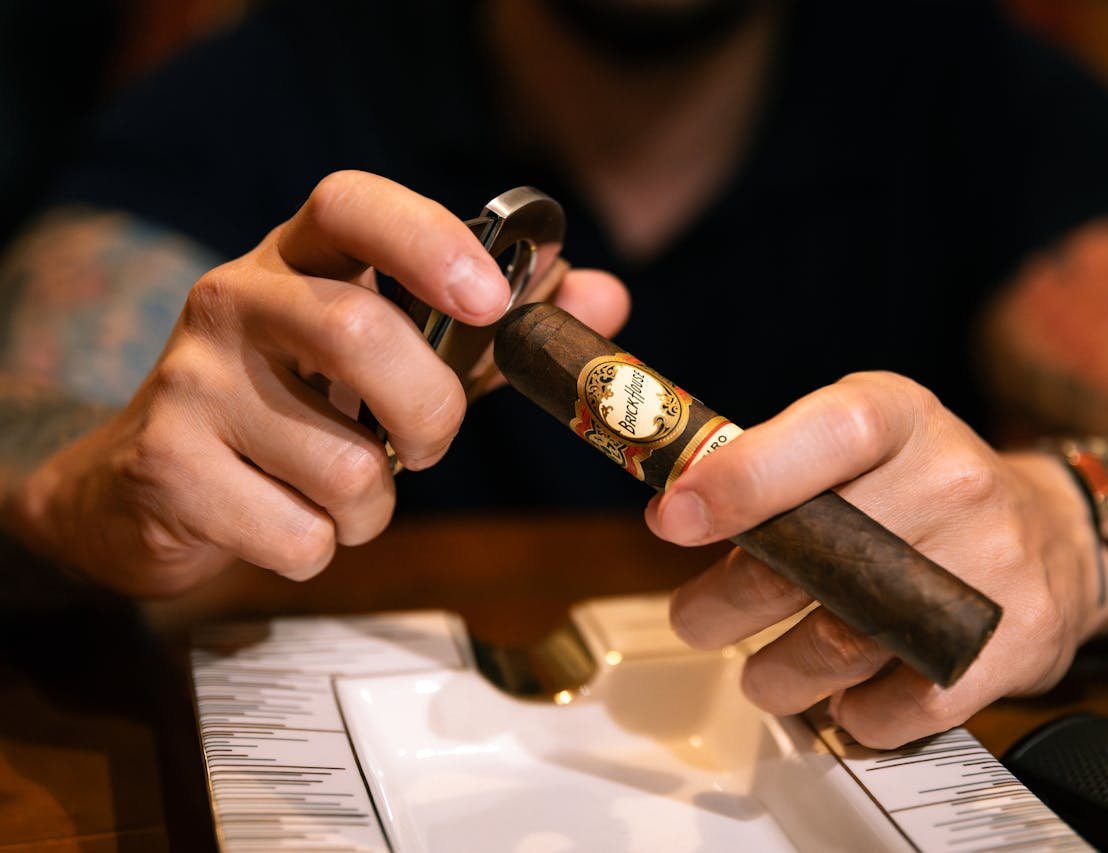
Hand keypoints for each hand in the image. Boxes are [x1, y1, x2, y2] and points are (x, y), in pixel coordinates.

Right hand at [16, 171, 628, 595]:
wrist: (145, 483)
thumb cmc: (293, 409)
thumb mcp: (391, 355)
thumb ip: (493, 332)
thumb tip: (604, 297)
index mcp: (299, 258)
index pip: (352, 205)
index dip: (429, 240)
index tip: (492, 299)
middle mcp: (235, 298)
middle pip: (359, 333)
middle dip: (429, 411)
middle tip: (426, 444)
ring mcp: (192, 380)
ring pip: (343, 463)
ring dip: (373, 506)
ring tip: (341, 491)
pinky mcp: (169, 464)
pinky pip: (298, 533)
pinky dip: (321, 547)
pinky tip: (286, 521)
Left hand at [646, 371, 1107, 747]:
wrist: (1053, 537)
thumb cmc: (920, 489)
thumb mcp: (854, 444)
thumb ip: (770, 468)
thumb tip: (677, 511)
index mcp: (899, 417)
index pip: (824, 435)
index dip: (742, 478)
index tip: (675, 518)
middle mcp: (953, 479)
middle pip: (814, 558)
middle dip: (726, 603)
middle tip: (699, 619)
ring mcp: (993, 561)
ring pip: (845, 643)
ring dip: (778, 673)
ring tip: (766, 673)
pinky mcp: (1017, 639)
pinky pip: (905, 703)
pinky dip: (856, 714)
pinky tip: (845, 697)